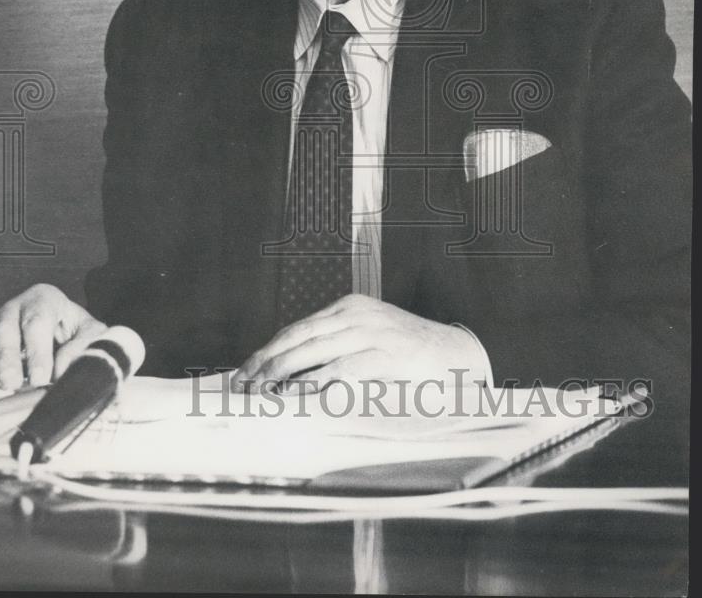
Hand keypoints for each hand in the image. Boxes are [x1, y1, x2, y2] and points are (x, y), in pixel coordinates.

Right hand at [0, 283, 106, 389]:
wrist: (59, 330)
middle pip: (4, 331)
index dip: (38, 351)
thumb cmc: (73, 330)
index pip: (37, 322)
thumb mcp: (90, 331)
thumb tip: (62, 369)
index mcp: (43, 299)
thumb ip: (84, 344)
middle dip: (7, 359)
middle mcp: (13, 310)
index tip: (40, 377)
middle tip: (11, 384)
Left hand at [230, 294, 488, 392]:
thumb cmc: (409, 355)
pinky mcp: (386, 354)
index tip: (246, 370)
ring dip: (283, 373)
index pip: (297, 328)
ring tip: (262, 391)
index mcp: (349, 307)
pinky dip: (316, 382)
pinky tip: (297, 394)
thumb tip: (292, 375)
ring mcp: (372, 331)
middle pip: (299, 336)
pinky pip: (342, 368)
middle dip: (266, 362)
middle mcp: (356, 314)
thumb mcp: (369, 339)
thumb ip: (336, 348)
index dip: (268, 350)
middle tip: (244, 384)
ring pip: (314, 349)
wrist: (457, 355)